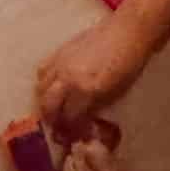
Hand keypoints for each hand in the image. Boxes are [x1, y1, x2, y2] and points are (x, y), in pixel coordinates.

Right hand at [37, 15, 153, 136]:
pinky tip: (51, 87)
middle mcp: (68, 77)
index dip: (69, 131)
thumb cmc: (129, 65)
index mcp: (86, 90)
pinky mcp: (58, 51)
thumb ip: (95, 108)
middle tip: (56, 127)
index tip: (70, 138)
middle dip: (51, 119)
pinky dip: (43, 82)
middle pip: (48, 104)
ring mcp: (60, 63)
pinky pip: (42, 70)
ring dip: (44, 101)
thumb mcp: (116, 93)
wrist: (126, 32)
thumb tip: (82, 122)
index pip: (69, 118)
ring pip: (40, 88)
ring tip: (52, 108)